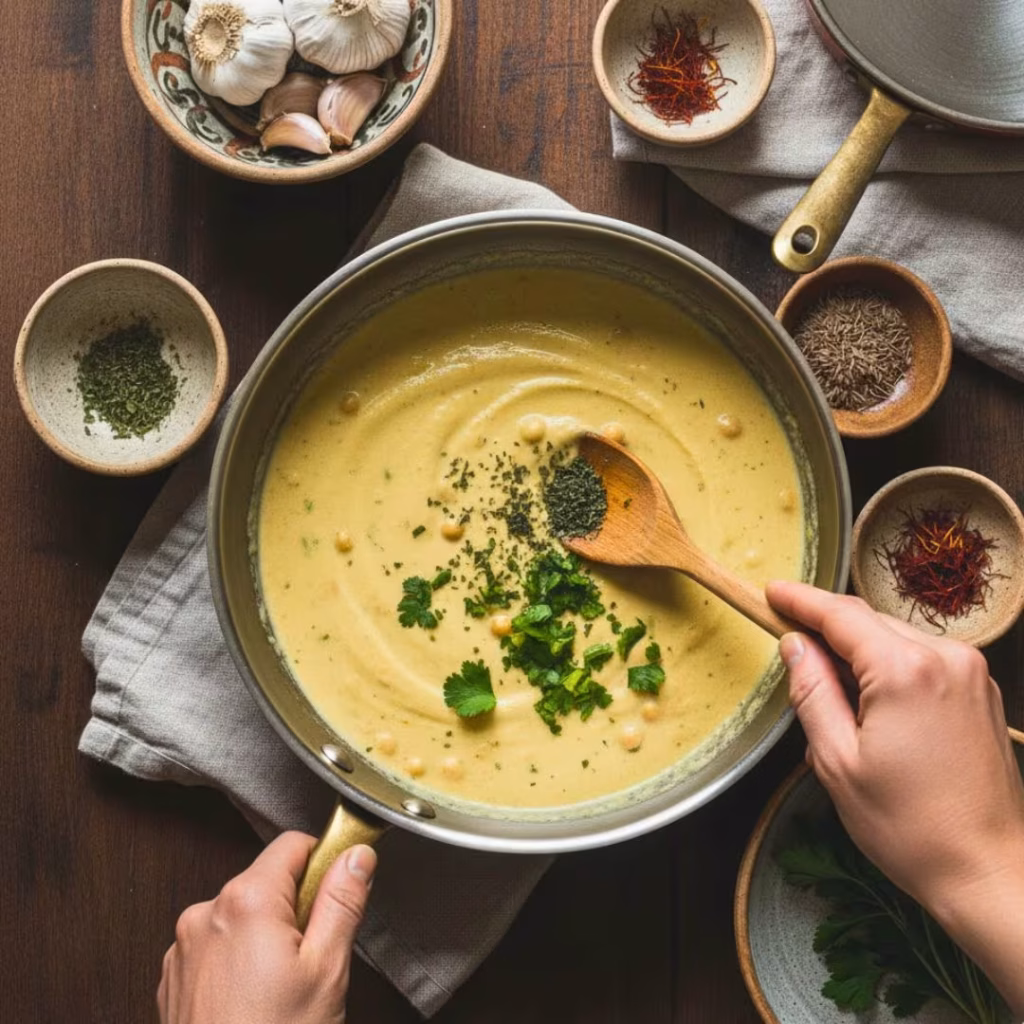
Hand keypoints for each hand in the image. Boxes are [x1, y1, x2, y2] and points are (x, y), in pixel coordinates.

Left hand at [157, 832, 376, 1023]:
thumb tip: (356, 855)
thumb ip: (342, 901)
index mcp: (244, 902)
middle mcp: (204, 915)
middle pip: (266, 882)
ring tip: (282, 991)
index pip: (293, 845)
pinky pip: (216, 948)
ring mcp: (183, 950)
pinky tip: (254, 1002)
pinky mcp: (173, 980)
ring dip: (265, 937)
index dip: (324, 864)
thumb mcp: (327, 970)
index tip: (339, 891)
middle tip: (313, 960)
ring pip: (241, 917)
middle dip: (295, 909)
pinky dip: (238, 962)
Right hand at [767, 581, 1023, 1012]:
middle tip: (789, 643)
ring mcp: (971, 673)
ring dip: (859, 650)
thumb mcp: (837, 761)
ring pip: (896, 638)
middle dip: (827, 628)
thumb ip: (812, 692)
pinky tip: (871, 702)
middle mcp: (946, 659)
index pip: (841, 615)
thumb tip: (795, 646)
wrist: (988, 871)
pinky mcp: (981, 693)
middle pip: (870, 621)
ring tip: (830, 691)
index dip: (801, 601)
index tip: (773, 593)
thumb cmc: (909, 827)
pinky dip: (890, 666)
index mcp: (905, 672)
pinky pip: (924, 659)